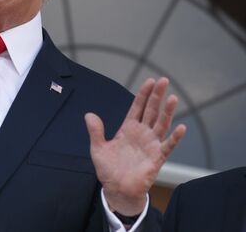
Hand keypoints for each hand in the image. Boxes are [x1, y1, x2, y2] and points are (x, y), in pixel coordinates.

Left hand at [85, 77, 185, 215]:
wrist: (116, 190)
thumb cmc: (109, 169)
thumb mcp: (98, 148)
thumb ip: (95, 131)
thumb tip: (89, 115)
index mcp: (128, 129)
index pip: (137, 108)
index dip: (143, 95)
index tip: (149, 81)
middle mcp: (141, 134)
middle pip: (151, 111)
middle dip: (157, 96)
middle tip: (163, 80)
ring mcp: (150, 145)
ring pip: (161, 125)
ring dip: (167, 112)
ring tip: (172, 98)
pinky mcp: (156, 158)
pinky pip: (167, 146)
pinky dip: (174, 138)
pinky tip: (181, 128)